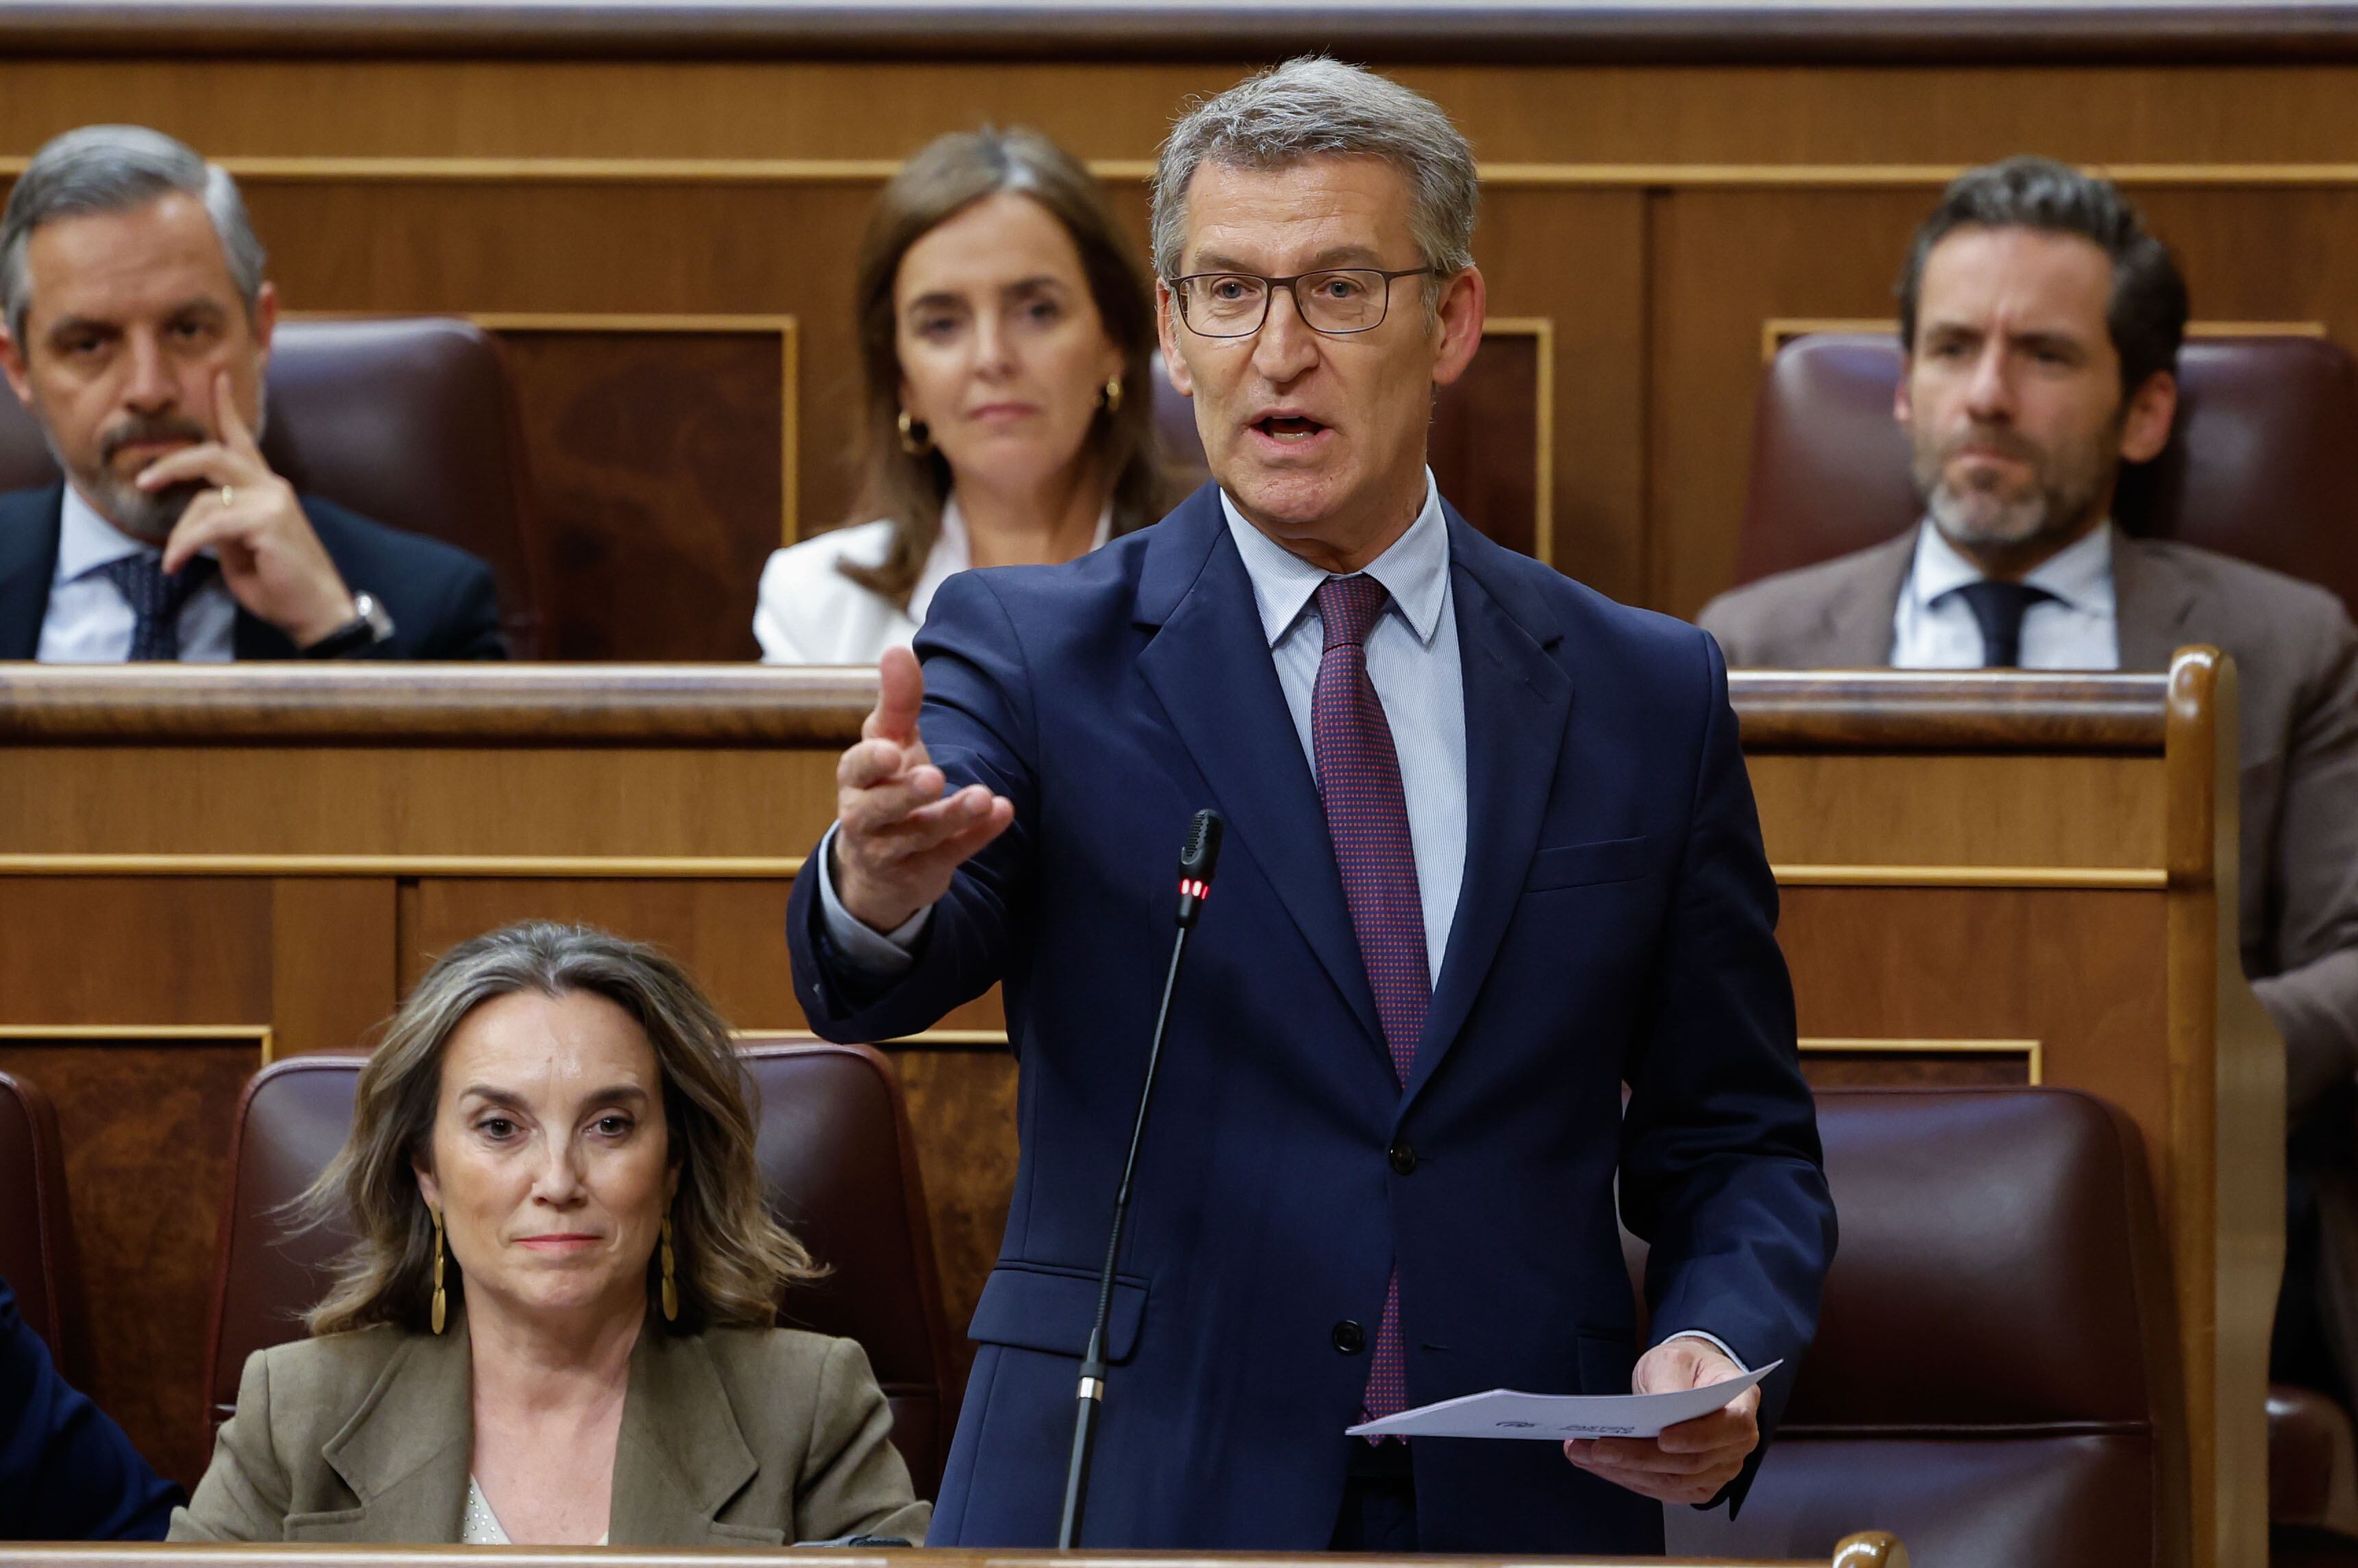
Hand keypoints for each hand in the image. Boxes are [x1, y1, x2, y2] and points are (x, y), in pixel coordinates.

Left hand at [138, 368, 356, 646]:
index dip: (227, 408)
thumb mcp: (241, 550)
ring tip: (173, 559)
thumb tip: (201, 519)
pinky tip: (177, 565)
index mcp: (267, 490)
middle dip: (172, 464)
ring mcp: (271, 501)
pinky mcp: (266, 521)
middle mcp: (271, 487)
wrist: (317, 612)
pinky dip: (185, 546)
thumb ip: (223, 525)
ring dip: (179, 531)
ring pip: (204, 497)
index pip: (244, 441)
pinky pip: (208, 525)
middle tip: (144, 478)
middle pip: (213, 455)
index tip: (217, 376)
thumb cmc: (281, 586)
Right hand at [832, 645, 1014, 931]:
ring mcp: (894, 849)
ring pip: (919, 835)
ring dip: (952, 815)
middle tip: (932, 777)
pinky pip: (951, 854)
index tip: (892, 750)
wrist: (880, 864)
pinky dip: (977, 836)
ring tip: (982, 797)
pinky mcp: (924, 871)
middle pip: (879, 809)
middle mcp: (865, 817)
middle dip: (904, 795)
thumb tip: (897, 650)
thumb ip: (897, 701)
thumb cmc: (886, 784)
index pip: (856, 768)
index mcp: (856, 779)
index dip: (871, 761)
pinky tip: (1002, 812)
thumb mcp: (889, 741)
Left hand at [1563, 1338, 1759, 1505]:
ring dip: (1624, 1471)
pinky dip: (1627, 1479)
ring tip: (1583, 1454)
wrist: (1687, 1381)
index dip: (1698, 1437)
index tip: (1662, 1438)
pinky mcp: (1695, 1485)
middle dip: (1640, 1457)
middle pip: (1692, 1463)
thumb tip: (1656, 1407)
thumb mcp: (1673, 1358)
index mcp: (1742, 1404)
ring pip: (1672, 1482)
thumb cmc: (1684, 1366)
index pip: (1731, 1426)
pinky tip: (1597, 1465)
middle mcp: (1737, 1444)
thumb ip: (1668, 1381)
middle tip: (1598, 1448)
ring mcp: (1718, 1470)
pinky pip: (1662, 1489)